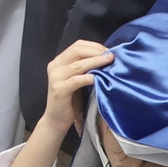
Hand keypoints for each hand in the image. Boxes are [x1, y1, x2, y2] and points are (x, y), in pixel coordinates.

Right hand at [8, 41, 111, 166]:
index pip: (77, 45)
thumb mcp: (76, 80)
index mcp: (59, 61)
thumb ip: (85, 69)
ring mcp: (56, 77)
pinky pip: (77, 80)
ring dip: (96, 61)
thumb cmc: (70, 101)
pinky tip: (100, 78)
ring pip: (78, 64)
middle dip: (96, 51)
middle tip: (111, 55)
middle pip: (77, 50)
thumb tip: (106, 59)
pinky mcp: (59, 89)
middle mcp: (55, 65)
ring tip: (110, 61)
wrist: (55, 121)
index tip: (109, 50)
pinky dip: (89, 77)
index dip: (94, 46)